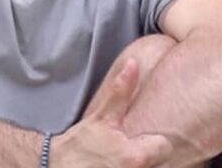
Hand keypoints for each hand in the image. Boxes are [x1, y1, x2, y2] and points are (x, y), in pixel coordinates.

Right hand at [51, 59, 172, 167]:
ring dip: (141, 165)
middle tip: (126, 151)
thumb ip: (121, 91)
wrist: (57, 167)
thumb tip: (133, 64)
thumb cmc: (80, 145)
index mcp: (136, 157)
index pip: (165, 146)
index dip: (152, 141)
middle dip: (148, 156)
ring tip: (120, 161)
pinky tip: (116, 167)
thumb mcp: (101, 117)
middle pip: (162, 163)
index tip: (137, 140)